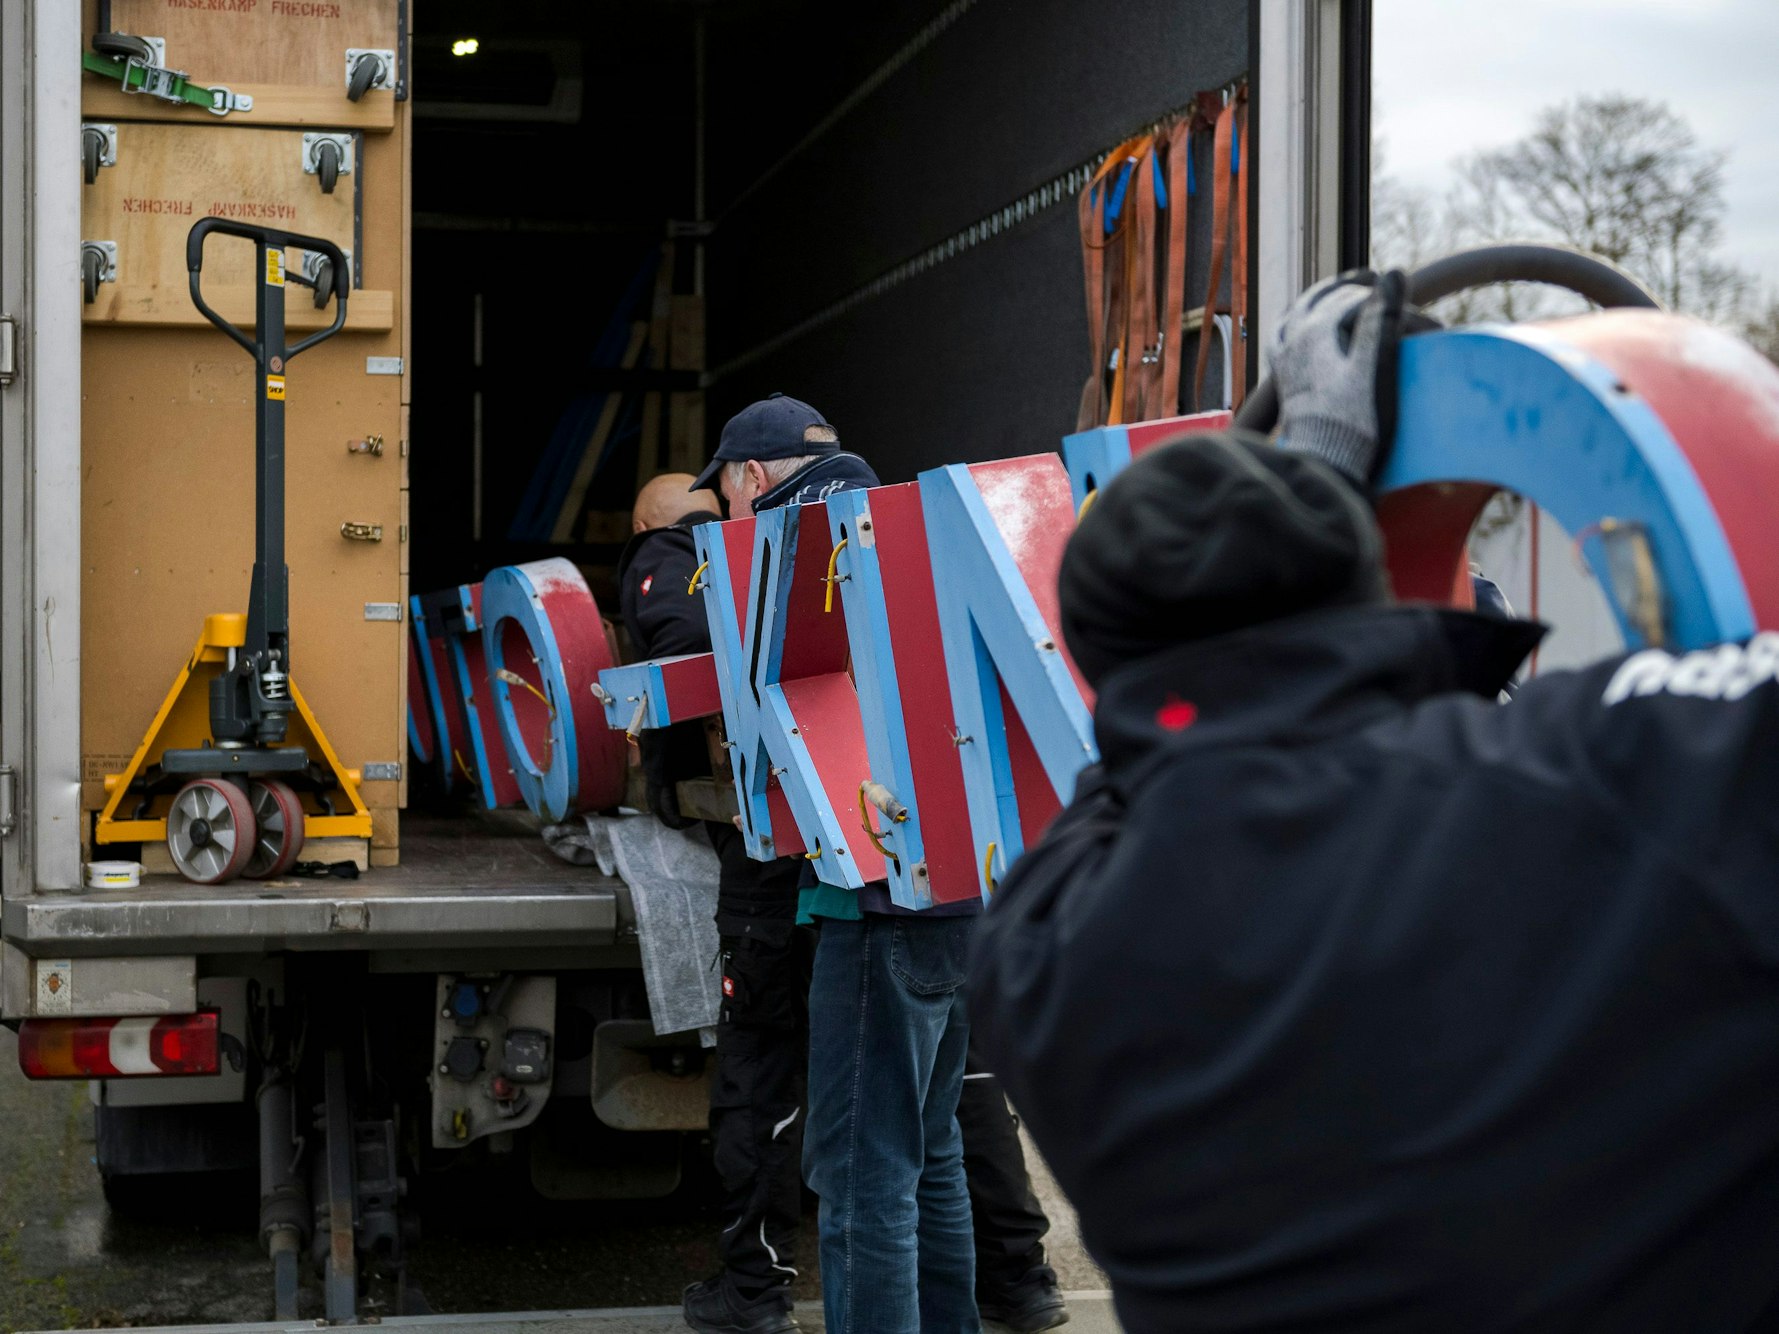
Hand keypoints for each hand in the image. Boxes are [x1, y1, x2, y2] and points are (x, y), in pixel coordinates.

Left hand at [1273, 269, 1435, 487]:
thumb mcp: (1375, 367)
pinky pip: (1286, 334)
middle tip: (1400, 301)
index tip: (1432, 331)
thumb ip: (1383, 319)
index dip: (1400, 310)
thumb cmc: (1353, 421)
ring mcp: (1286, 355)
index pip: (1363, 302)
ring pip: (1307, 309)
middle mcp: (1295, 336)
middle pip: (1336, 302)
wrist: (1323, 463)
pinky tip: (1309, 322)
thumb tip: (1395, 272)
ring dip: (1332, 296)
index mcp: (1317, 330)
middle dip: (1371, 300)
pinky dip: (1302, 320)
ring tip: (1358, 286)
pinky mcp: (1285, 375)